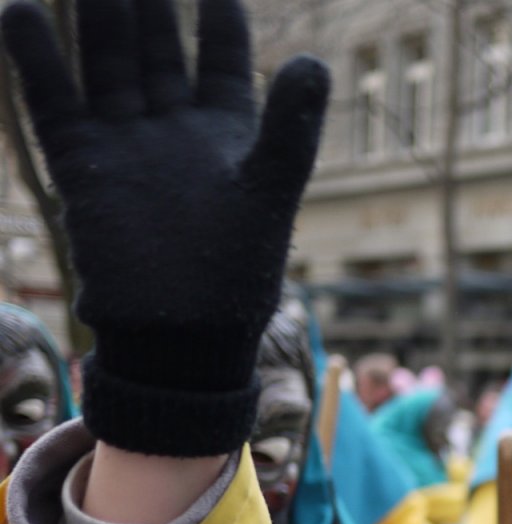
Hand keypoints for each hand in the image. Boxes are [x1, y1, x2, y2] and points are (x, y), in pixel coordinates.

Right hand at [1, 0, 328, 451]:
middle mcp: (172, 127)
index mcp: (228, 131)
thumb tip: (315, 61)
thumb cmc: (238, 273)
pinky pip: (54, 102)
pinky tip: (20, 9)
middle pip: (155, 43)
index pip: (221, 52)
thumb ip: (290, 128)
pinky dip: (37, 58)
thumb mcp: (271, 192)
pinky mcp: (81, 164)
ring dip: (95, 12)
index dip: (217, 9)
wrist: (183, 336)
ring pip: (106, 59)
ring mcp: (123, 141)